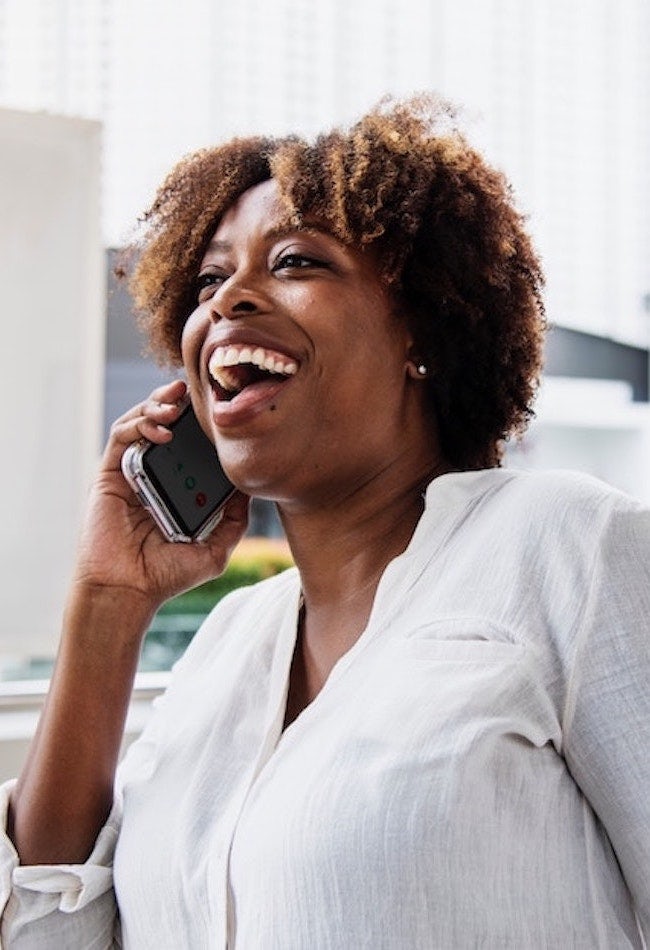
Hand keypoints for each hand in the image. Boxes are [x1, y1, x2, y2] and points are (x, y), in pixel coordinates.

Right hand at [72, 379, 248, 610]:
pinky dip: (138, 423)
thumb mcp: (214, 550)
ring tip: (176, 403)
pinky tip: (161, 428)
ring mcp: (131, 473)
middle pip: (165, 425)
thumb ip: (234, 522)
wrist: (128, 591)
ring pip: (140, 422)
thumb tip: (251, 490)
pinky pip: (121, 437)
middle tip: (196, 392)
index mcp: (177, 488)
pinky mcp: (109, 475)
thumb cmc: (166, 576)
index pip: (190, 445)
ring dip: (158, 405)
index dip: (202, 424)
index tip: (222, 408)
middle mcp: (154, 476)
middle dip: (179, 403)